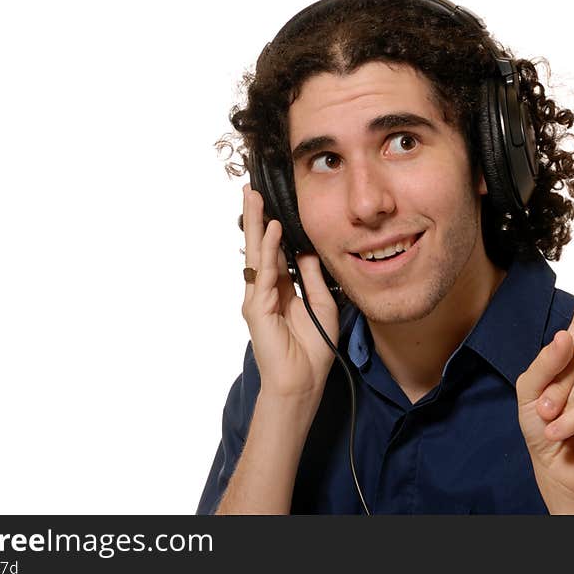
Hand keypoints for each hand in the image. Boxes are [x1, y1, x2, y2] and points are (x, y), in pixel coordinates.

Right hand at [240, 183, 339, 400]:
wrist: (302, 383)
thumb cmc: (312, 350)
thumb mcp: (322, 305)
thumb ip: (314, 278)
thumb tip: (308, 252)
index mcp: (280, 290)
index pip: (275, 252)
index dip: (273, 228)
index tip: (273, 203)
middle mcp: (265, 291)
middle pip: (260, 247)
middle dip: (257, 218)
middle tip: (251, 190)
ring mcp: (257, 299)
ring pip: (257, 255)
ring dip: (257, 226)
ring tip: (254, 199)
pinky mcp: (257, 309)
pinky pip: (264, 274)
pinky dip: (269, 251)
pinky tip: (273, 231)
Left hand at [516, 233, 573, 513]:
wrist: (556, 466)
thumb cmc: (541, 423)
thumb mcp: (528, 388)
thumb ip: (544, 360)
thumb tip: (569, 336)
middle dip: (555, 381)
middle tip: (546, 407)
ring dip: (562, 402)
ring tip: (557, 419)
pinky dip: (572, 418)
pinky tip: (564, 431)